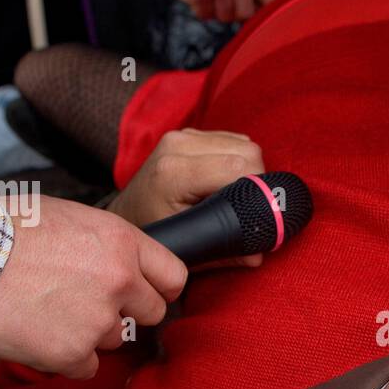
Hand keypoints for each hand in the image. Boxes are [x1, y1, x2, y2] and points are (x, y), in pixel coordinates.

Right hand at [0, 195, 186, 378]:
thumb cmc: (0, 229)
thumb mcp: (67, 217)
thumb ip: (104, 246)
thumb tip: (119, 264)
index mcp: (122, 242)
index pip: (173, 276)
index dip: (158, 287)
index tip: (144, 294)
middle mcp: (120, 282)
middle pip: (152, 314)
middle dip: (126, 313)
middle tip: (87, 305)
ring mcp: (97, 320)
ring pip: (114, 341)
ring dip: (89, 334)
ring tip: (46, 312)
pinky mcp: (71, 353)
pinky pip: (86, 368)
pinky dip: (65, 359)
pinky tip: (37, 334)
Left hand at [108, 128, 264, 268]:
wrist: (126, 214)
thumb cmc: (155, 232)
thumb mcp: (186, 246)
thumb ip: (224, 251)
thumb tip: (259, 255)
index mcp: (174, 173)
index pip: (239, 166)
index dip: (260, 188)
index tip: (261, 210)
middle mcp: (177, 146)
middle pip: (247, 151)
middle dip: (257, 179)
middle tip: (250, 205)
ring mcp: (182, 136)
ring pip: (243, 143)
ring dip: (249, 168)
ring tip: (235, 193)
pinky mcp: (188, 134)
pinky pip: (232, 139)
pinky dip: (239, 159)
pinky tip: (226, 180)